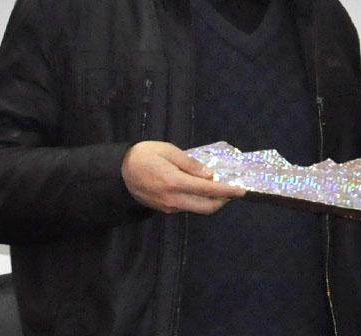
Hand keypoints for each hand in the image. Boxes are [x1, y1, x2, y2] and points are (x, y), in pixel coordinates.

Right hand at [121, 141, 246, 214]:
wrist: (118, 171)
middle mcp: (173, 199)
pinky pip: (187, 207)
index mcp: (174, 182)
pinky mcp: (164, 209)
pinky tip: (201, 189)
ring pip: (197, 208)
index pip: (208, 189)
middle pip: (206, 207)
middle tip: (233, 190)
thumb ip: (190, 164)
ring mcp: (168, 206)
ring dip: (211, 201)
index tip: (242, 190)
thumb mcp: (168, 151)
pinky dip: (199, 200)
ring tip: (219, 187)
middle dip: (223, 200)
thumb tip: (209, 175)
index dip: (227, 191)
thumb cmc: (144, 155)